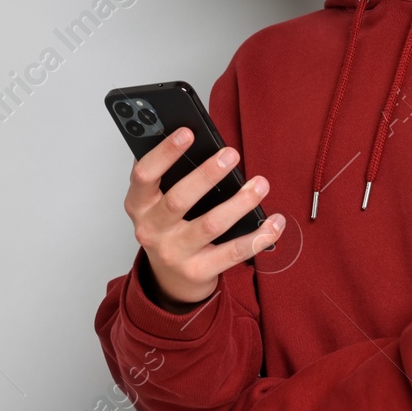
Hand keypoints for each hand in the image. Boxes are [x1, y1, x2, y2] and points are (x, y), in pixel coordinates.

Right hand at [125, 126, 285, 307]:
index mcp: (138, 204)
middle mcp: (151, 230)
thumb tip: (196, 139)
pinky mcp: (198, 271)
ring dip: (239, 202)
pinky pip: (233, 252)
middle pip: (179, 200)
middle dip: (207, 174)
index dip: (165, 153)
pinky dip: (258, 236)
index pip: (144, 175)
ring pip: (210, 225)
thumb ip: (168, 175)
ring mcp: (174, 253)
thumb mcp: (157, 201)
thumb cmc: (168, 227)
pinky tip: (273, 222)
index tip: (188, 132)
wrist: (170, 278)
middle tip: (232, 154)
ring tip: (260, 184)